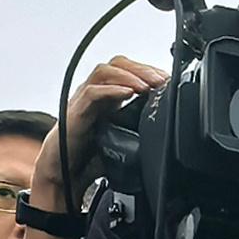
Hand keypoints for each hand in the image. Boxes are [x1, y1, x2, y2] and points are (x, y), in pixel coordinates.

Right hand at [31, 57, 167, 207]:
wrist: (64, 174)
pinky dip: (111, 90)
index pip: (129, 70)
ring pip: (104, 72)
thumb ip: (144, 128)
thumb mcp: (127, 138)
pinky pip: (91, 93)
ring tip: (147, 86)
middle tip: (161, 80)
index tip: (169, 80)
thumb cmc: (92, 156)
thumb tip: (174, 130)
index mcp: (110, 97)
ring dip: (129, 75)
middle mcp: (96, 94)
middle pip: (117, 64)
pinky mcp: (75, 113)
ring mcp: (84, 101)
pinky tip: (128, 94)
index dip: (149, 70)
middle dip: (142, 68)